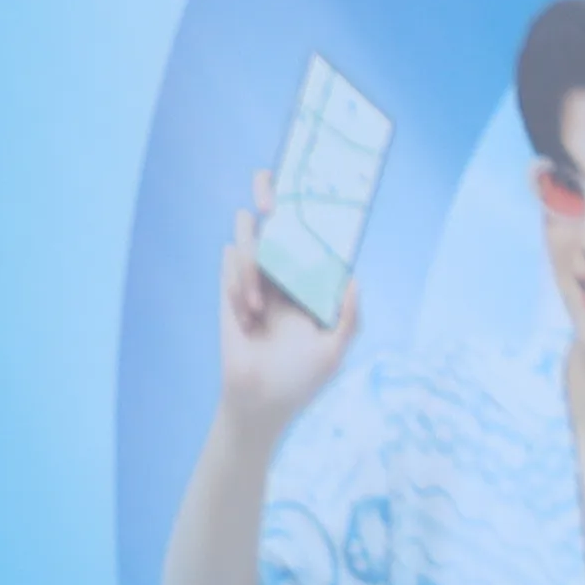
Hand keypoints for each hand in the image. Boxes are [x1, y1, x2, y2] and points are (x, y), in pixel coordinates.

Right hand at [215, 178, 352, 429]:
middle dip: (270, 196)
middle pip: (275, 221)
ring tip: (258, 290)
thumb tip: (353, 278)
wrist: (258, 398)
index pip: (312, 238)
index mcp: (312, 284)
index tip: (311, 186)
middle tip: (269, 186)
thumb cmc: (301, 379)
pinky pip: (231, 261)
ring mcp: (256, 276)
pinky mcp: (230, 285)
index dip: (310, 211)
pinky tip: (248, 316)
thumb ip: (348, 317)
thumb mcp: (334, 350)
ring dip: (252, 258)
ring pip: (249, 238)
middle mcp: (285, 274)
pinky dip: (240, 284)